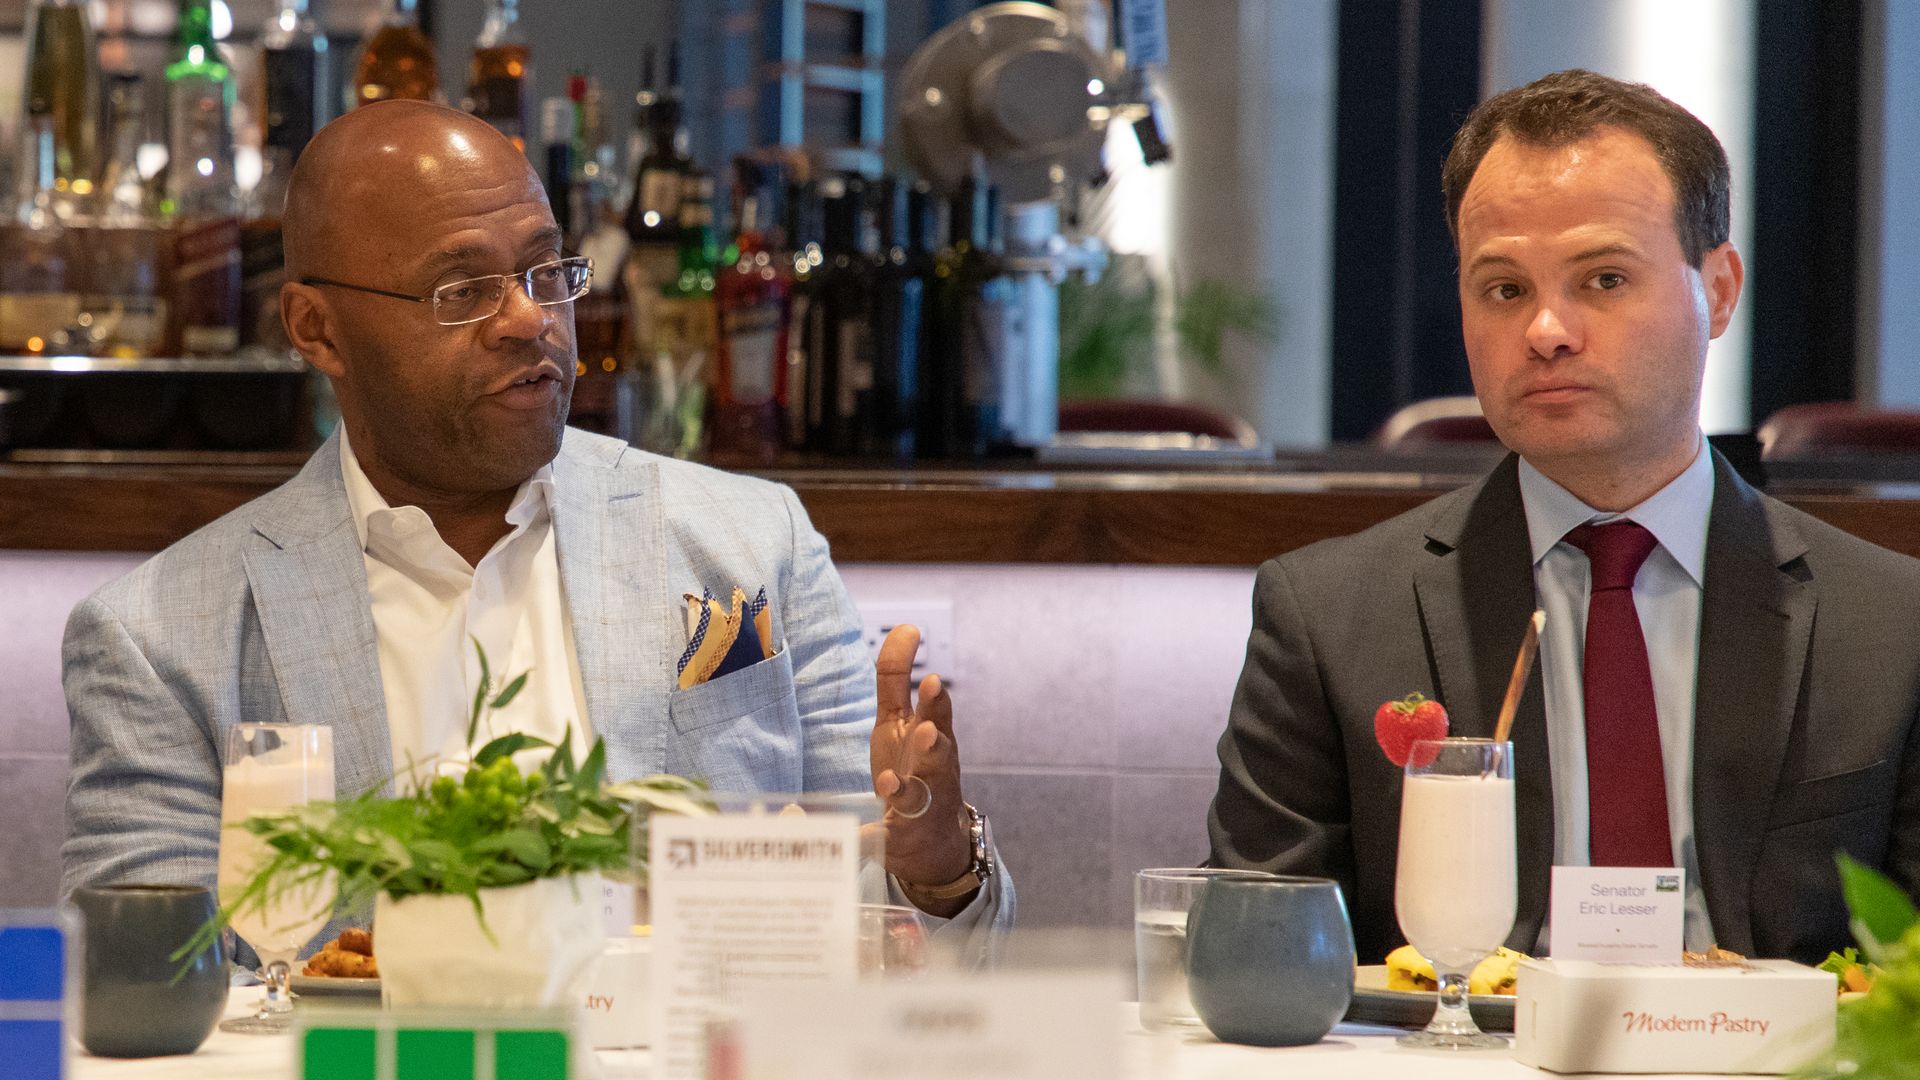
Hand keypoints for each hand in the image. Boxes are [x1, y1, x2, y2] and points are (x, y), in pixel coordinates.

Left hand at [870, 624, 975, 915]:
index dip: (933, 698)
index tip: (932, 678)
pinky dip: (871, 833)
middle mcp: (933, 772)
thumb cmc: (914, 766)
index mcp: (931, 739)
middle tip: (927, 730)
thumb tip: (907, 626)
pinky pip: (884, 835)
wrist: (932, 839)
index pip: (935, 713)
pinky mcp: (899, 837)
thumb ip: (897, 676)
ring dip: (905, 788)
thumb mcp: (901, 720)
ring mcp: (920, 807)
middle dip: (933, 742)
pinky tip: (855, 831)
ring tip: (889, 783)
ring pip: (918, 797)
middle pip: (938, 754)